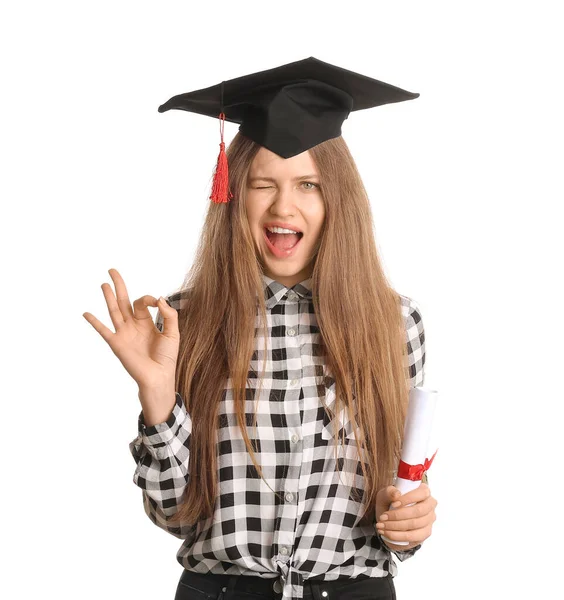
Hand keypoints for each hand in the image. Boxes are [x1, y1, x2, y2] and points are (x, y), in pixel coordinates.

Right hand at [83, 268, 179, 389]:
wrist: (159, 377)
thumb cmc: (166, 358)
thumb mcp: (173, 333)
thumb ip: (169, 314)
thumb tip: (159, 298)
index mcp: (147, 322)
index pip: (142, 302)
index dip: (148, 298)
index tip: (155, 302)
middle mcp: (133, 326)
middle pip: (124, 301)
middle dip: (119, 285)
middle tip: (112, 270)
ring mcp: (124, 333)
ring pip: (114, 310)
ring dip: (108, 297)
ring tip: (104, 284)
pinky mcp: (117, 343)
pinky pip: (103, 330)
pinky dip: (94, 322)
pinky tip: (86, 313)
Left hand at [375, 483, 436, 551]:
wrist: (390, 520)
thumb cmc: (390, 503)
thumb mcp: (385, 495)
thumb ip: (389, 492)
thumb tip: (397, 494)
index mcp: (424, 491)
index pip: (422, 493)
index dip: (408, 499)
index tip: (393, 504)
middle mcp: (430, 505)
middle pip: (419, 511)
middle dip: (398, 515)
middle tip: (382, 517)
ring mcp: (429, 520)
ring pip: (415, 524)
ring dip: (395, 526)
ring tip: (381, 525)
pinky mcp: (425, 533)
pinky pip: (413, 536)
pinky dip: (397, 535)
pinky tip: (386, 533)